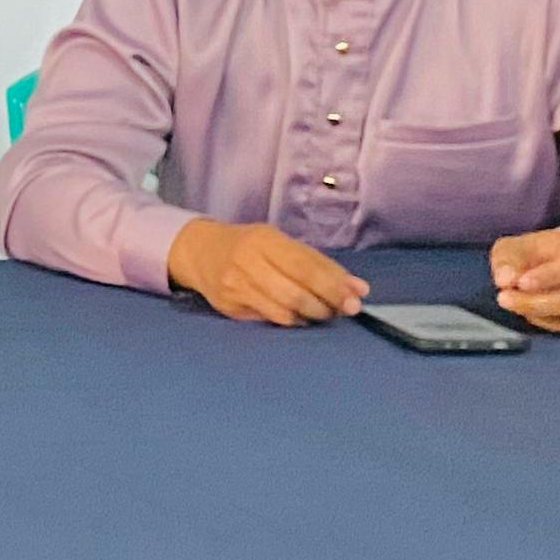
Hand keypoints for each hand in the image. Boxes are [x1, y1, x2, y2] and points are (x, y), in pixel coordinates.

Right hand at [165, 218, 366, 325]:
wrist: (199, 251)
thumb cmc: (250, 246)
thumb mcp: (281, 244)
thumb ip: (319, 264)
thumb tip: (359, 289)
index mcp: (264, 239)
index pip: (305, 266)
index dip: (334, 285)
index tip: (355, 299)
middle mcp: (247, 260)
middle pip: (295, 292)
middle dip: (325, 306)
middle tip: (340, 310)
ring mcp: (235, 284)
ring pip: (284, 311)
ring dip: (310, 316)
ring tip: (319, 313)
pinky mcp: (229, 305)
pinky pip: (269, 319)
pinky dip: (291, 321)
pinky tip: (297, 316)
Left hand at [489, 228, 559, 332]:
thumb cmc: (538, 254)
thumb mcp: (516, 247)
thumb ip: (507, 260)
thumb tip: (505, 280)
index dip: (543, 279)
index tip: (520, 283)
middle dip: (533, 303)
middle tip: (504, 300)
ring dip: (539, 316)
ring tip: (517, 305)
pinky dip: (551, 324)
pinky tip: (536, 313)